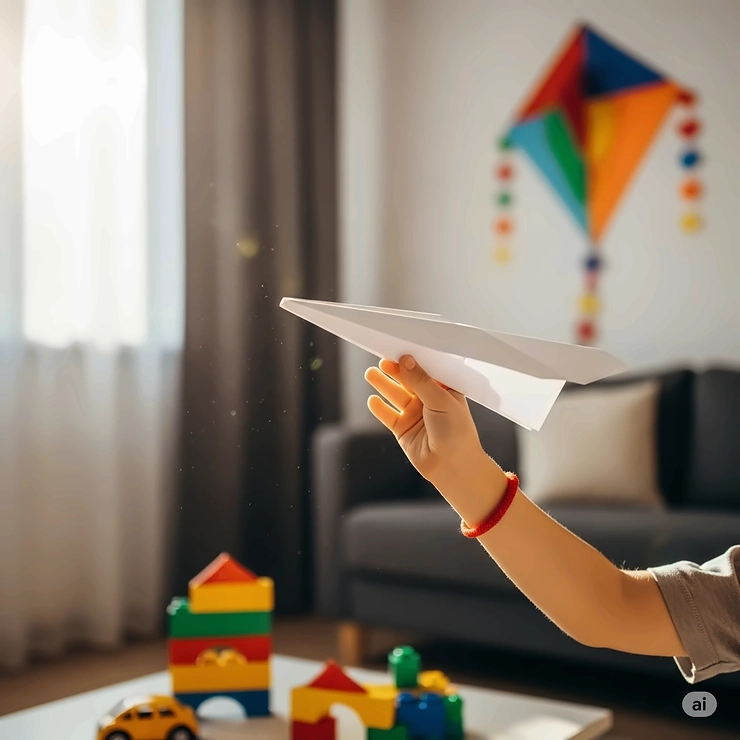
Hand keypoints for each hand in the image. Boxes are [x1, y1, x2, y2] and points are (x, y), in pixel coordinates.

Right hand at [364, 354, 488, 490]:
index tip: (399, 348)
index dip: (412, 359)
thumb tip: (406, 360)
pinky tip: (373, 400)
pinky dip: (379, 408)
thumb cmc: (457, 433)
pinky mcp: (403, 429)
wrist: (453, 467)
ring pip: (395, 395)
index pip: (425, 369)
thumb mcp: (441, 400)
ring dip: (383, 384)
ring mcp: (415, 414)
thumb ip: (421, 380)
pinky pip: (388, 415)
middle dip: (395, 370)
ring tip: (371, 374)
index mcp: (444, 389)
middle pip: (407, 380)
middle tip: (382, 359)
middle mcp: (429, 400)